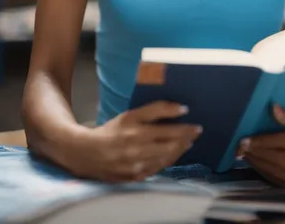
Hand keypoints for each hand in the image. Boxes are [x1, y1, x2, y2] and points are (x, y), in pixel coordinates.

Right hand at [67, 102, 201, 181]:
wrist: (87, 153)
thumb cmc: (111, 131)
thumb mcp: (129, 115)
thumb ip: (153, 111)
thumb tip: (179, 108)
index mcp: (134, 127)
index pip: (162, 121)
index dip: (176, 115)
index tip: (188, 112)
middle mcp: (136, 145)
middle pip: (168, 140)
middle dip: (185, 135)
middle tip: (197, 130)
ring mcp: (136, 163)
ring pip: (165, 156)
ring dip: (180, 148)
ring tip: (189, 142)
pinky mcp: (134, 176)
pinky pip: (157, 168)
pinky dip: (169, 160)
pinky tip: (174, 154)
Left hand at [239, 106, 284, 185]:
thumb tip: (272, 108)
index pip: (269, 143)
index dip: (253, 142)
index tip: (240, 139)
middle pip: (265, 157)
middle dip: (250, 152)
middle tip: (236, 146)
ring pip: (267, 169)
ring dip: (253, 162)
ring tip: (243, 153)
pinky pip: (273, 178)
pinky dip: (262, 170)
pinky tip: (255, 162)